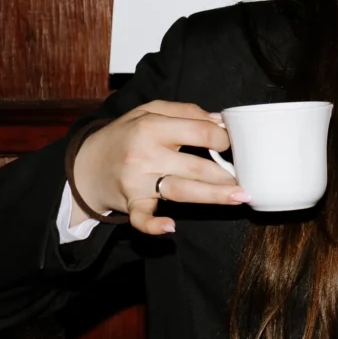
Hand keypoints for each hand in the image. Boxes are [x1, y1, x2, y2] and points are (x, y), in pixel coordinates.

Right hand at [73, 101, 242, 234]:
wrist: (86, 163)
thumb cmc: (124, 135)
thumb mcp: (148, 111)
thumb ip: (185, 111)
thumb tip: (220, 120)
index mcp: (152, 127)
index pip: (200, 131)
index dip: (224, 138)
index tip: (234, 144)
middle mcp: (146, 154)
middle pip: (196, 165)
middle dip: (227, 173)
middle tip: (251, 177)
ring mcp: (138, 181)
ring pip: (181, 190)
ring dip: (213, 196)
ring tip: (241, 197)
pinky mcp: (131, 203)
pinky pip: (142, 218)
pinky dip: (153, 225)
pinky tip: (170, 227)